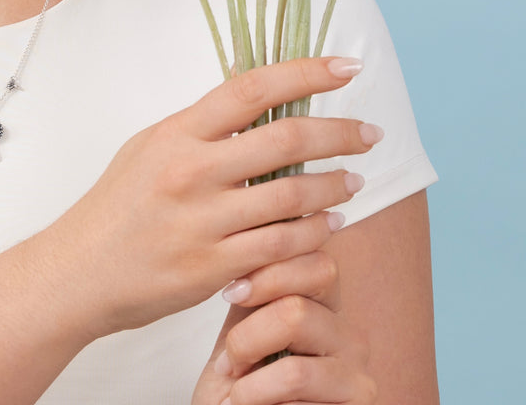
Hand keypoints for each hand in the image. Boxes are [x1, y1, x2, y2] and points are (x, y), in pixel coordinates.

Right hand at [42, 57, 382, 337]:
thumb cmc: (117, 206)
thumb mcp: (149, 148)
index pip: (250, 89)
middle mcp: (191, 171)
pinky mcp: (212, 267)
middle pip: (285, 139)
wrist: (81, 270)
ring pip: (293, 196)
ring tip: (353, 181)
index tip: (346, 67)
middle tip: (370, 134)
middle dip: (340, 133)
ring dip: (335, 187)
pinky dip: (315, 233)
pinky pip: (281, 246)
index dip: (305, 72)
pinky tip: (331, 225)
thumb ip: (200, 129)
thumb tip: (256, 103)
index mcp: (177, 133)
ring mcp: (203, 221)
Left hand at [192, 250, 375, 403]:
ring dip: (250, 376)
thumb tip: (251, 205)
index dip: (264, 273)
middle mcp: (348, 334)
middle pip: (297, 305)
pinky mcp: (360, 404)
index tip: (231, 294)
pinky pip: (296, 383)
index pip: (310, 258)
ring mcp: (357, 373)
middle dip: (248, 336)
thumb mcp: (240, 324)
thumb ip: (254, 280)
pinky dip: (258, 397)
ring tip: (236, 392)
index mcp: (321, 305)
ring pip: (297, 349)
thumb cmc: (236, 382)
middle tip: (230, 363)